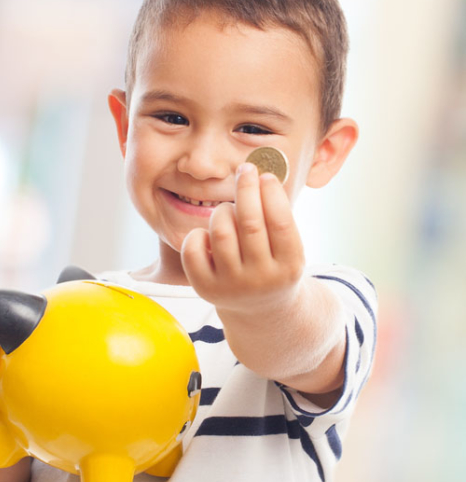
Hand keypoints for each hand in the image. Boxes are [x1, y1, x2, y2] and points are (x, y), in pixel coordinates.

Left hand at [181, 163, 304, 315]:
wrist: (259, 310)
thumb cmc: (273, 265)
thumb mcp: (287, 248)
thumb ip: (277, 217)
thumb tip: (260, 174)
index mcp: (289, 267)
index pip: (281, 223)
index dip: (272, 194)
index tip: (265, 174)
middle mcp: (261, 280)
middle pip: (249, 223)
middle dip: (246, 189)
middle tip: (245, 170)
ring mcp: (231, 286)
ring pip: (221, 231)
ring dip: (223, 210)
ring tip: (228, 209)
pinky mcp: (205, 288)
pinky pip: (193, 249)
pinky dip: (198, 233)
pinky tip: (208, 234)